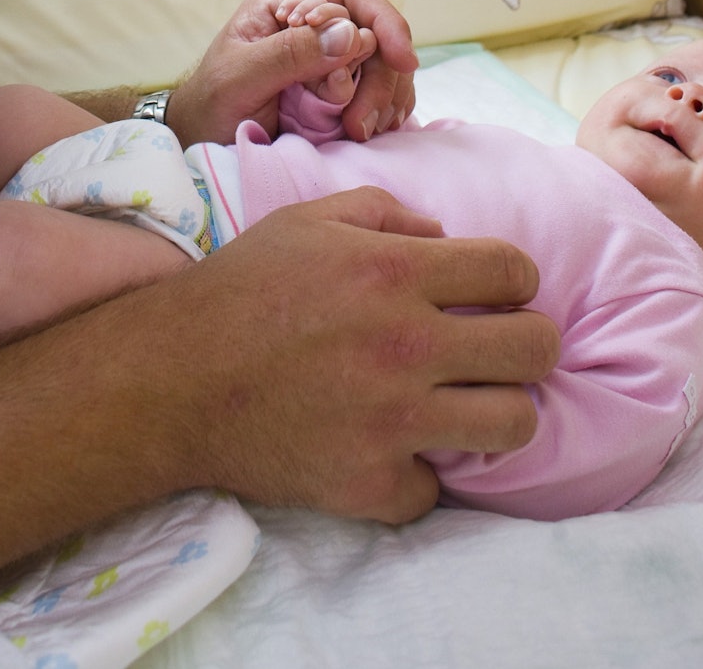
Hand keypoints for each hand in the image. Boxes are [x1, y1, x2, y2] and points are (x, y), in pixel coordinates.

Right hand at [153, 187, 557, 523]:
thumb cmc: (235, 294)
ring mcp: (390, 421)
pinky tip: (386, 453)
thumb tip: (444, 234)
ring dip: (493, 413)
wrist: (168, 381)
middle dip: (523, 344)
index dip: (514, 282)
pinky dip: (415, 475)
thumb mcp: (302, 224)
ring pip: (513, 425)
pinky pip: (434, 490)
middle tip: (490, 351)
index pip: (515, 272)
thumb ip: (382, 212)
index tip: (495, 295)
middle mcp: (404, 345)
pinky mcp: (367, 482)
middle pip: (534, 349)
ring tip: (460, 406)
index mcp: (393, 272)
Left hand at [168, 0, 417, 145]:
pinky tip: (374, 131)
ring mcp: (326, 59)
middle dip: (381, 76)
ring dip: (385, 99)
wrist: (201, 141)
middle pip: (374, 33)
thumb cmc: (210, 106)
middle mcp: (311, 26)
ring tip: (363, 132)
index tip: (402, 60)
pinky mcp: (335, 90)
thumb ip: (288, 54)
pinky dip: (384, 111)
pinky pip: (376, 92)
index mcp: (284, 6)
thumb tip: (350, 34)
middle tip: (363, 122)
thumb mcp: (240, 78)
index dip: (383, 21)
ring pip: (382, 65)